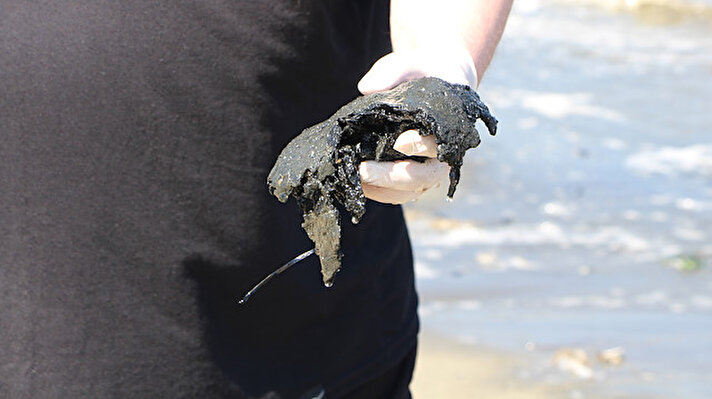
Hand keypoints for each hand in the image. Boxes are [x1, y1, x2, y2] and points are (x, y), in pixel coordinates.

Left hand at [356, 47, 477, 203]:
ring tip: (353, 180)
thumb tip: (365, 88)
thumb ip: (393, 71)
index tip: (400, 142)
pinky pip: (397, 193)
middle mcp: (441, 155)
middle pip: (424, 177)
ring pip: (410, 192)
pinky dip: (377, 192)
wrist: (431, 82)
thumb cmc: (420, 73)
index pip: (439, 143)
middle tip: (363, 169)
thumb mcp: (409, 63)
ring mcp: (426, 169)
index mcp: (447, 128)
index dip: (421, 145)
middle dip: (393, 176)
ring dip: (381, 189)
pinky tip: (354, 184)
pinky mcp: (410, 177)